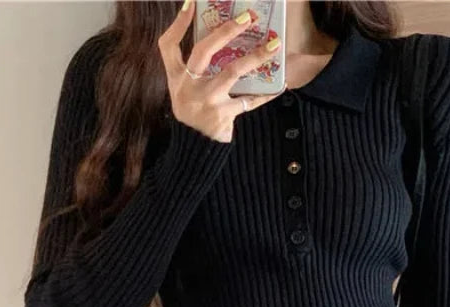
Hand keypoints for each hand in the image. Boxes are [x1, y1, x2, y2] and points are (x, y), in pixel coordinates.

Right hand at [158, 0, 284, 142]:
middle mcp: (187, 87)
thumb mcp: (186, 90)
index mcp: (176, 78)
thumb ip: (197, 68)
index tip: (191, 2)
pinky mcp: (222, 116)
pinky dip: (266, 93)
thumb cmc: (195, 112)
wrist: (196, 148)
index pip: (169, 45)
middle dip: (226, 30)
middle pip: (204, 51)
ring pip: (231, 72)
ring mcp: (205, 102)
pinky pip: (248, 101)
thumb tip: (225, 37)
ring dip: (255, 56)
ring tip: (275, 44)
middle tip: (248, 17)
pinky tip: (280, 85)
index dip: (178, 23)